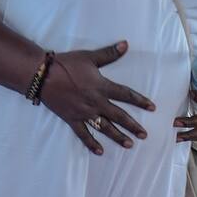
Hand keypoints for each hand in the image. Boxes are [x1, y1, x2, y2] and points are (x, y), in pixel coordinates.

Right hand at [38, 41, 155, 154]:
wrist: (43, 76)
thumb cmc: (66, 64)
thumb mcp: (89, 57)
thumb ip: (109, 53)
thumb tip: (126, 44)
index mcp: (102, 87)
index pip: (126, 95)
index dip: (140, 101)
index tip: (152, 107)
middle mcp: (96, 102)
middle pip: (119, 116)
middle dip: (133, 125)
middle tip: (144, 135)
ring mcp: (84, 113)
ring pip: (104, 127)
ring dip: (117, 136)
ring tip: (129, 144)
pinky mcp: (72, 119)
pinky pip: (84, 134)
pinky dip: (91, 143)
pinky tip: (100, 151)